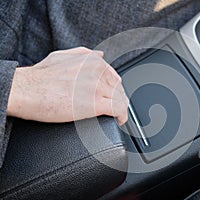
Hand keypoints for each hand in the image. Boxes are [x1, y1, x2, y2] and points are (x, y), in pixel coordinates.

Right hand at [7, 47, 128, 124]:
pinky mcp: (95, 104)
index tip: (113, 97)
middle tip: (114, 108)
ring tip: (116, 116)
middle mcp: (98, 72)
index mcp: (93, 61)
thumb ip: (84, 54)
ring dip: (120, 108)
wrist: (26, 91)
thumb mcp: (63, 56)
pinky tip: (119, 120)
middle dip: (118, 99)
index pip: (114, 77)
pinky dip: (122, 116)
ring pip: (120, 99)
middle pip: (119, 89)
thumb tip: (100, 55)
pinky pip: (118, 110)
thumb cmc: (40, 76)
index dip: (115, 90)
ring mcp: (97, 87)